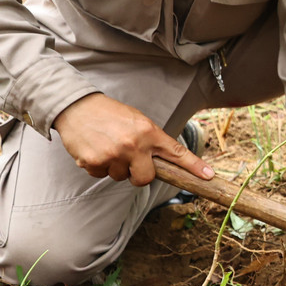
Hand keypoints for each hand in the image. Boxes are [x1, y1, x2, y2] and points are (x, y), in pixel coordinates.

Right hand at [52, 93, 209, 186]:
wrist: (76, 107)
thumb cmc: (109, 114)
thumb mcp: (137, 121)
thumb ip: (150, 140)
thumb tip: (161, 162)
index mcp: (148, 132)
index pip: (176, 152)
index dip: (194, 166)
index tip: (209, 176)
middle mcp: (133, 145)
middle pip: (145, 178)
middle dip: (139, 175)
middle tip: (130, 161)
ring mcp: (113, 155)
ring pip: (121, 177)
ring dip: (116, 167)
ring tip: (108, 146)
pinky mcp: (94, 162)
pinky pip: (102, 175)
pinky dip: (99, 166)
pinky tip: (95, 149)